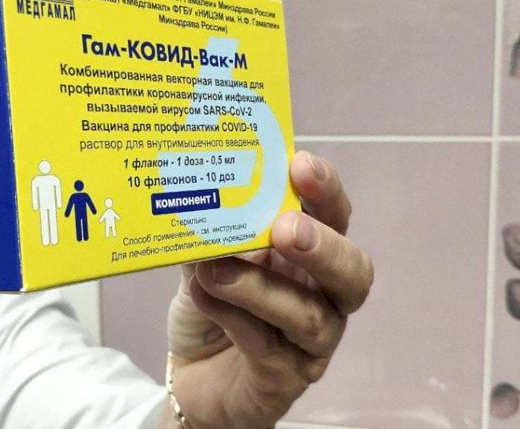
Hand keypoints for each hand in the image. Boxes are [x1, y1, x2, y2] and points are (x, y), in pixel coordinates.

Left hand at [163, 151, 373, 428]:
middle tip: (285, 229)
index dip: (325, 191)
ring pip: (309, 316)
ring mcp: (310, 343)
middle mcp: (323, 297)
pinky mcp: (285, 380)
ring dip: (260, 288)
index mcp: (309, 255)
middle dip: (322, 245)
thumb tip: (195, 189)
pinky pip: (267, 347)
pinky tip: (201, 295)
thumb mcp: (204, 258)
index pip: (334, 217)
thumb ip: (208, 230)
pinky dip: (232, 317)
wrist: (190, 373)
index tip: (300, 164)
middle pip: (352, 272)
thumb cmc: (210, 305)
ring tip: (215, 269)